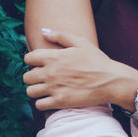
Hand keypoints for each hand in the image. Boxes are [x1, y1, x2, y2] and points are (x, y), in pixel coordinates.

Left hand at [23, 28, 137, 111]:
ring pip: (30, 92)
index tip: (39, 64)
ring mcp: (54, 88)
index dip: (32, 61)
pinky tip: (50, 100)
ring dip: (36, 91)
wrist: (111, 81)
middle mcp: (50, 72)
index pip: (28, 58)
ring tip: (45, 90)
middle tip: (42, 79)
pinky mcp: (60, 102)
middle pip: (26, 77)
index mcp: (53, 56)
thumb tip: (43, 31)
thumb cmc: (97, 61)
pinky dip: (42, 103)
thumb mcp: (81, 43)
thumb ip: (60, 35)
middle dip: (32, 78)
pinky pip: (39, 105)